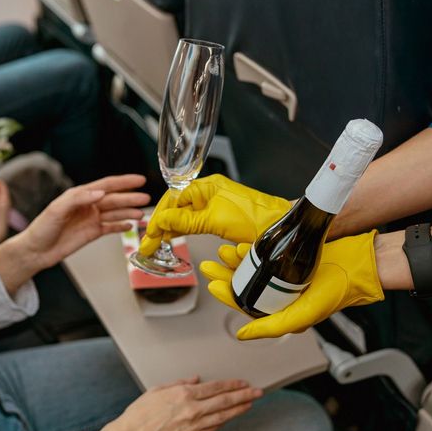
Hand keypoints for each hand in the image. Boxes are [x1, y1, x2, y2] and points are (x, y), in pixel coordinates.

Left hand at [13, 174, 148, 270]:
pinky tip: (130, 225)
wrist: (36, 251)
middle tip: (146, 198)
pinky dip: (121, 226)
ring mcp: (91, 219)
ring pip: (115, 213)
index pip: (106, 185)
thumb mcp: (57, 209)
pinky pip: (110, 227)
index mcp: (79, 195)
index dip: (123, 182)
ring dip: (129, 212)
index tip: (138, 179)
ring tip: (142, 213)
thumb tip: (99, 193)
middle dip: (130, 198)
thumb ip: (78, 199)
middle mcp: (87, 205)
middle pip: (114, 199)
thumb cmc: (41, 228)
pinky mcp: (92, 233)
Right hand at [88, 377, 261, 430]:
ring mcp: (193, 426)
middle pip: (225, 401)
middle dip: (243, 395)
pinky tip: (229, 418)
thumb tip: (195, 379)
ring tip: (250, 404)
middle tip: (257, 391)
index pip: (215, 387)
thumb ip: (179, 384)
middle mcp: (192, 409)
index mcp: (183, 394)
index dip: (232, 384)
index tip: (242, 382)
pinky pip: (212, 429)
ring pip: (223, 416)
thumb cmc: (139, 415)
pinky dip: (223, 422)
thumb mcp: (157, 391)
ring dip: (239, 409)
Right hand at [140, 175, 291, 256]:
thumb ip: (186, 222)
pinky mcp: (223, 216)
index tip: (149, 235)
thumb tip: (161, 222)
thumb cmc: (255, 218)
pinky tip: (176, 238)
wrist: (282, 226)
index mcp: (207, 186)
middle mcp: (210, 192)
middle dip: (161, 224)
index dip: (158, 218)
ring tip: (158, 243)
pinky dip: (184, 229)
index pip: (173, 199)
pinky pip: (196, 220)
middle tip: (149, 243)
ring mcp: (216, 204)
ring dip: (170, 228)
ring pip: (185, 214)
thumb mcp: (214, 221)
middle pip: (177, 206)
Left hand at [200, 231, 383, 339]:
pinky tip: (243, 246)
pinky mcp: (288, 259)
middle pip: (244, 285)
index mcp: (281, 312)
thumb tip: (241, 335)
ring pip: (251, 269)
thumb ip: (268, 327)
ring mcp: (283, 275)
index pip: (246, 304)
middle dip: (225, 275)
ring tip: (224, 252)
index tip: (212, 284)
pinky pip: (263, 256)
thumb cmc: (333, 294)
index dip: (227, 295)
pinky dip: (252, 251)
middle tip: (208, 265)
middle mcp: (279, 294)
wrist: (353, 266)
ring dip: (236, 261)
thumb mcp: (298, 317)